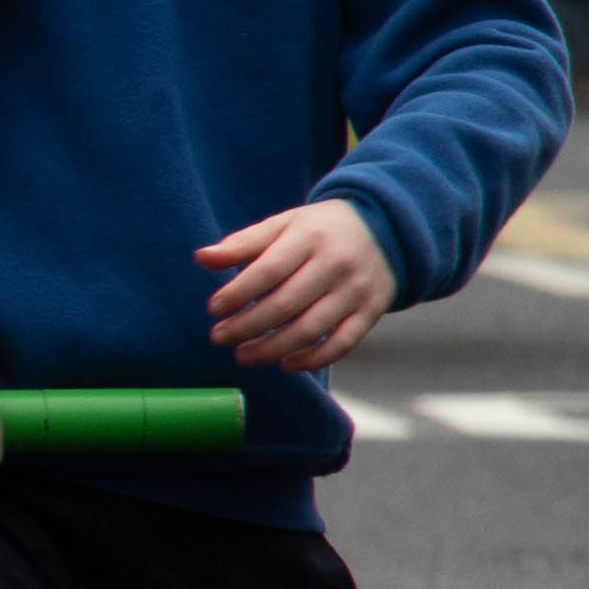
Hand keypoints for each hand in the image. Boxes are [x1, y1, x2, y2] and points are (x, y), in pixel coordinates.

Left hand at [198, 197, 398, 372]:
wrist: (386, 229)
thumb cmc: (320, 230)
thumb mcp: (284, 224)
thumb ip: (243, 243)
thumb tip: (202, 257)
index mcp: (310, 237)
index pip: (268, 270)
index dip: (238, 293)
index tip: (213, 309)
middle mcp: (336, 264)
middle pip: (286, 304)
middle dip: (247, 326)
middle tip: (218, 338)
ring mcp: (357, 290)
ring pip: (311, 329)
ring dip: (272, 348)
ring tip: (242, 356)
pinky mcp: (372, 312)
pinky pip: (343, 344)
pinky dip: (313, 360)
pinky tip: (285, 364)